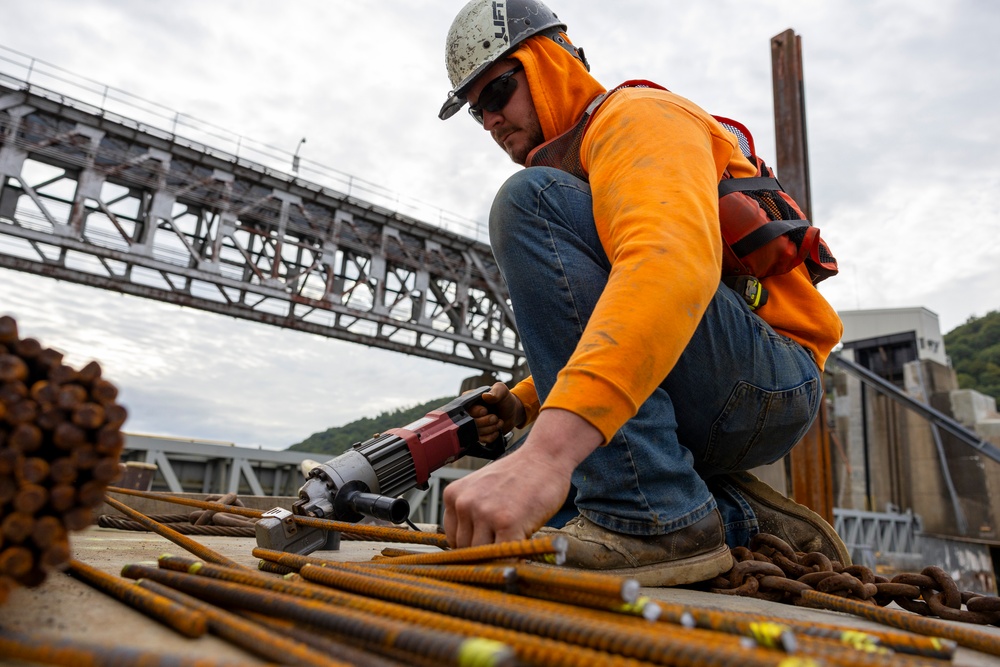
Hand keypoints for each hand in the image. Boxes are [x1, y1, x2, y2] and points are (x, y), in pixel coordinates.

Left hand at [443, 408, 601, 546]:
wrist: (545, 457)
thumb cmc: (519, 476)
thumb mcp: (482, 490)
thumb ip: (471, 515)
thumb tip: (468, 552)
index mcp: (453, 496)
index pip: (454, 539)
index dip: (472, 547)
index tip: (486, 547)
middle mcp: (464, 504)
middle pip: (466, 550)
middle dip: (486, 551)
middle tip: (505, 542)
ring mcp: (485, 514)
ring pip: (483, 556)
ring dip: (500, 555)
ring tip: (515, 539)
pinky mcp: (508, 524)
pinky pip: (504, 556)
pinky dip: (513, 559)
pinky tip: (522, 549)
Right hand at [468, 381, 523, 444]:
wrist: (513, 412)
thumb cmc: (505, 399)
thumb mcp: (502, 391)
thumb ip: (495, 391)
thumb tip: (485, 396)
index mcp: (471, 400)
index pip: (467, 410)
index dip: (476, 412)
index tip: (485, 411)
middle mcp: (470, 413)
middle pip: (470, 423)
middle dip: (486, 421)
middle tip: (495, 417)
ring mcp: (475, 425)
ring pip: (477, 433)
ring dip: (491, 428)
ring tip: (499, 422)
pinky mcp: (480, 434)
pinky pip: (482, 440)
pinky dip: (491, 436)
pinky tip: (497, 430)